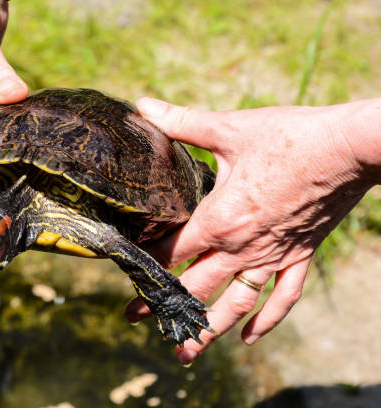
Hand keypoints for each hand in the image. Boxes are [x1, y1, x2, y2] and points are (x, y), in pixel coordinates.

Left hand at [126, 97, 378, 364]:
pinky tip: (249, 338)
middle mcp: (244, 247)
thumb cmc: (290, 136)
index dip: (145, 261)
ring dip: (209, 329)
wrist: (350, 147)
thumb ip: (181, 122)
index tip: (124, 274)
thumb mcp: (229, 129)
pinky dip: (267, 320)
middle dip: (162, 304)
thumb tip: (141, 105)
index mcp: (221, 219)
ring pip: (236, 304)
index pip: (172, 249)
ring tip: (185, 352)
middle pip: (195, 285)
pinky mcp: (299, 255)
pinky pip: (283, 297)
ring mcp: (273, 256)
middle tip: (134, 319)